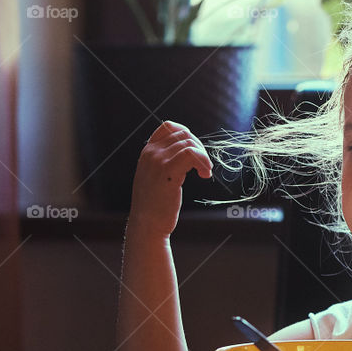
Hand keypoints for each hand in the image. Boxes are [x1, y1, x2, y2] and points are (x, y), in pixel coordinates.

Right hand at [128, 121, 212, 236]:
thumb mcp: (155, 176)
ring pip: (189, 143)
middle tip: (203, 165)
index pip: (168, 126)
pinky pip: (191, 154)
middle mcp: (151, 153)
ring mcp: (158, 161)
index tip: (195, 150)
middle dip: (199, 147)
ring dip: (203, 157)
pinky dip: (203, 161)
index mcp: (147, 152)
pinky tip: (204, 174)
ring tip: (204, 172)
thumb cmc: (154, 204)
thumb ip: (164, 161)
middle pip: (184, 134)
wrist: (146, 224)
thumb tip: (188, 149)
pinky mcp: (168, 171)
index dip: (187, 134)